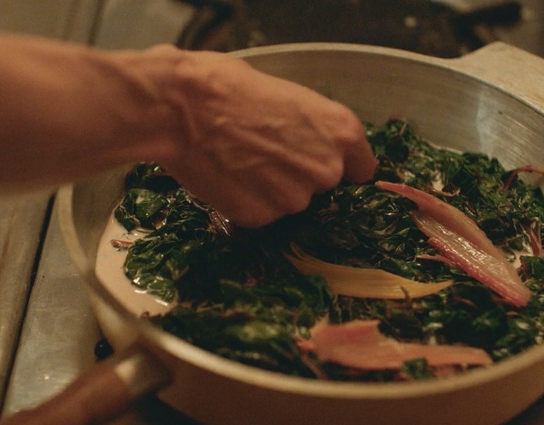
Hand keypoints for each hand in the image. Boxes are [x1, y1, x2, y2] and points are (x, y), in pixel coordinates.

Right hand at [155, 46, 377, 226]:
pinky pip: (259, 213)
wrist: (183, 109)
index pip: (361, 169)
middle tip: (264, 155)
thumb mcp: (287, 96)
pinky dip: (244, 202)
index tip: (321, 165)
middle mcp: (326, 171)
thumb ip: (309, 128)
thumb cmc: (230, 87)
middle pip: (321, 187)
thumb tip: (304, 142)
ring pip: (288, 202)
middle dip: (298, 177)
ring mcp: (293, 199)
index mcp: (342, 133)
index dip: (339, 167)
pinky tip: (225, 177)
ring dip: (269, 191)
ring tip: (237, 162)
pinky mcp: (260, 218)